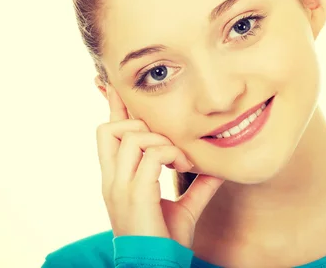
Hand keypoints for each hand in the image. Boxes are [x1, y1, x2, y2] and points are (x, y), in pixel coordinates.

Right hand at [96, 84, 224, 247]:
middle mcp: (112, 179)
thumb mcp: (182, 209)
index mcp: (117, 179)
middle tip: (167, 137)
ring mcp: (120, 186)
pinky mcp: (135, 194)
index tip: (112, 85)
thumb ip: (195, 187)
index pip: (108, 134)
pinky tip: (184, 165)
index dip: (112, 108)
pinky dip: (170, 154)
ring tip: (179, 158)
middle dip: (138, 120)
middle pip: (109, 128)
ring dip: (161, 140)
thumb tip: (216, 169)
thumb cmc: (164, 241)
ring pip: (130, 136)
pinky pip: (151, 155)